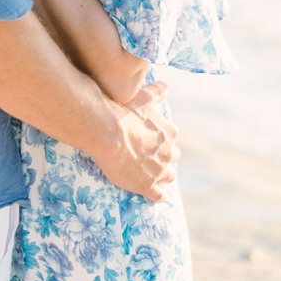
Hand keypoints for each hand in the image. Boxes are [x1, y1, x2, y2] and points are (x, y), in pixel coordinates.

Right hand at [94, 81, 179, 200]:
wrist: (107, 131)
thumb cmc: (123, 111)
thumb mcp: (143, 97)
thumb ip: (157, 92)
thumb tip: (166, 85)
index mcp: (169, 132)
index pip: (171, 138)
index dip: (162, 139)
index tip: (151, 139)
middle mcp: (168, 152)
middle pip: (172, 157)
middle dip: (164, 157)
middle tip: (151, 157)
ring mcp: (159, 170)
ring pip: (168, 176)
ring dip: (162, 176)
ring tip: (153, 176)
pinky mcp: (147, 185)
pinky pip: (158, 195)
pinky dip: (157, 194)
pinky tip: (153, 194)